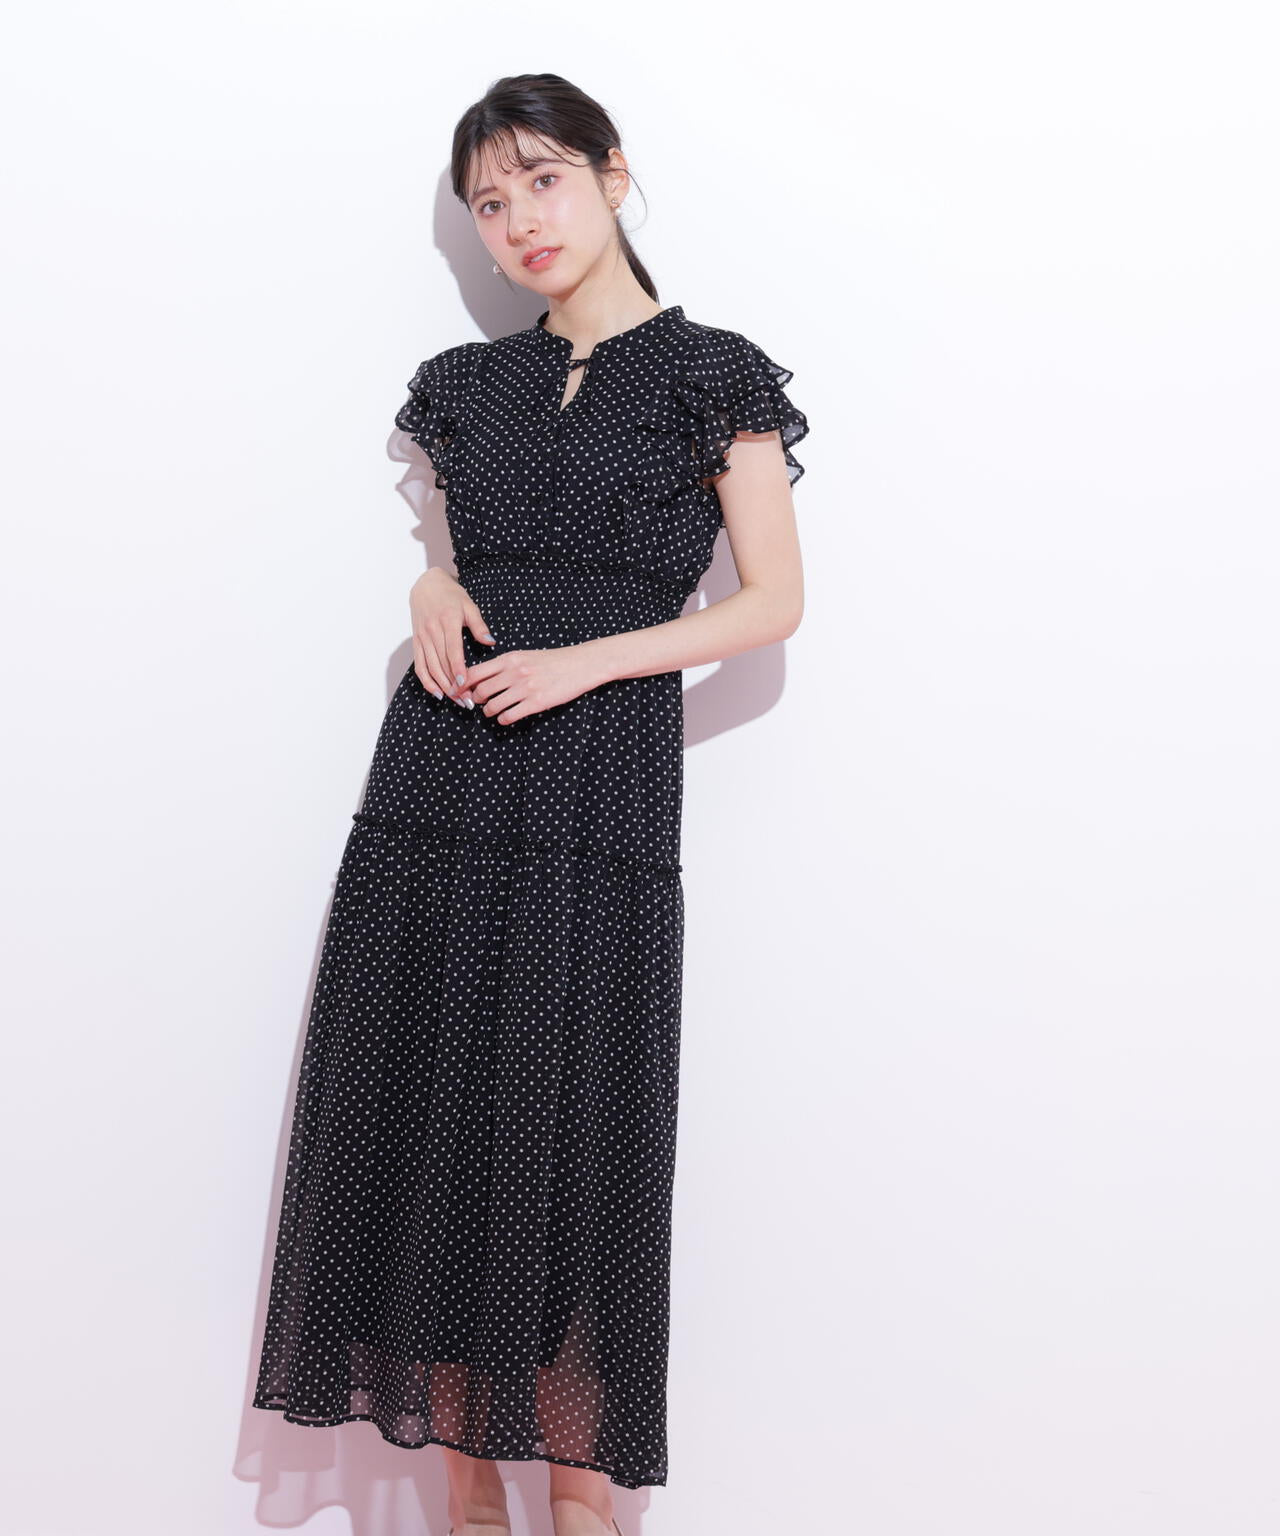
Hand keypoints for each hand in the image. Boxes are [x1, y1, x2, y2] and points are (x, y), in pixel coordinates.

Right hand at [409, 567, 495, 705]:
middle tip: (467, 701)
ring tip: (456, 701)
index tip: (466, 685)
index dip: (458, 669)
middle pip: (442, 664)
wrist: (426, 585)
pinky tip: (437, 693)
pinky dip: (427, 681)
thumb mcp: (470, 606)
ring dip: (443, 687)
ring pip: (430, 668)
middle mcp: (432, 631)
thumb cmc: (451, 595)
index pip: (452, 650)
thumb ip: (479, 626)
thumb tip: (491, 642)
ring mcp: (422, 638)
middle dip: (454, 685)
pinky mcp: (416, 642)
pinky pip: (419, 665)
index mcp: (447, 621)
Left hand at [461, 645, 605, 724]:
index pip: (475, 672)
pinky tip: (505, 718)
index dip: (463, 684)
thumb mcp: (524, 656)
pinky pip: (509, 716)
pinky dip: (503, 719)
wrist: (579, 665)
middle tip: (477, 703)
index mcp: (509, 659)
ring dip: (488, 712)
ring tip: (491, 711)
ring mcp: (525, 688)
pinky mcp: (536, 703)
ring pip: (492, 706)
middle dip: (475, 700)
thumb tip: (480, 678)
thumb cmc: (551, 661)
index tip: (460, 691)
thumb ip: (503, 666)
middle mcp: (514, 673)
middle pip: (481, 691)